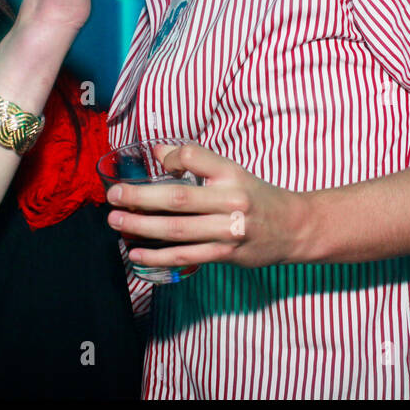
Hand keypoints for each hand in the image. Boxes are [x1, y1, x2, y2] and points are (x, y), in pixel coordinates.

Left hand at [105, 142, 307, 269]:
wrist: (295, 228)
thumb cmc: (259, 197)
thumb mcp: (233, 172)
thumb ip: (198, 163)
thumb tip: (158, 152)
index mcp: (232, 174)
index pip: (194, 157)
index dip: (171, 158)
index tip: (159, 163)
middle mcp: (231, 200)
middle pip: (178, 197)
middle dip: (140, 197)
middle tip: (113, 196)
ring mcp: (228, 230)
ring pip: (177, 230)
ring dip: (142, 227)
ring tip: (116, 222)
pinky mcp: (225, 254)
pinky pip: (185, 256)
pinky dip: (157, 256)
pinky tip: (136, 253)